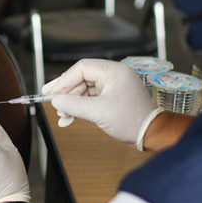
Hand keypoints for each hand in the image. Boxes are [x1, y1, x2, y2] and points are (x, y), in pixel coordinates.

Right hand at [42, 58, 163, 149]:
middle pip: (81, 79)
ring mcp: (112, 86)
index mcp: (114, 71)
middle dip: (66, 93)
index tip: (51, 92)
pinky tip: (69, 118)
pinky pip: (90, 98)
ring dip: (72, 103)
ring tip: (62, 115)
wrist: (150, 133)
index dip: (64, 80)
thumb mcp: (99, 112)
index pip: (82, 69)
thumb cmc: (133, 120)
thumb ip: (74, 105)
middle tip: (52, 102)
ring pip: (84, 90)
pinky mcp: (111, 97)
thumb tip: (56, 101)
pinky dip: (79, 108)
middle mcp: (113, 75)